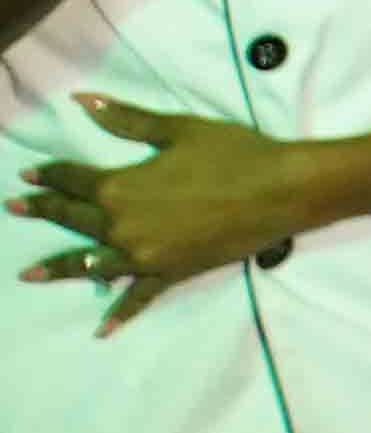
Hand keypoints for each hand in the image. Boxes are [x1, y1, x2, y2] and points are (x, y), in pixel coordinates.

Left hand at [16, 97, 311, 330]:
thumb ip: (126, 121)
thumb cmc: (234, 152)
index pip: (74, 179)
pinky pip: (138, 296)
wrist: (282, 190)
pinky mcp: (169, 272)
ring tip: (30, 273)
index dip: (51, 175)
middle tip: (17, 207)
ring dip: (59, 268)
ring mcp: (143, 255)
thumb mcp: (178, 130)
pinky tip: (102, 329)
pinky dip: (119, 313)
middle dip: (45, 210)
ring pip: (91, 263)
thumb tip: (83, 103)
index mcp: (120, 187)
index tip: (29, 175)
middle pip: (74, 218)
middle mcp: (122, 226)